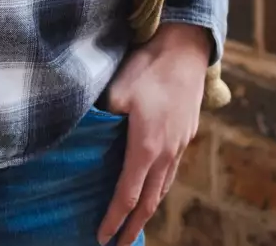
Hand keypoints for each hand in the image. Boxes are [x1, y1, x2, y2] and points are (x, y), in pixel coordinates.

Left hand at [97, 22, 210, 245]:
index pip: (127, 195)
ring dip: (149, 209)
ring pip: (164, 188)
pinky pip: (172, 171)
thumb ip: (103, 119)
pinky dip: (160, 188)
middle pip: (149, 201)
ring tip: (135, 222)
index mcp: (146, 148)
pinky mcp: (187, 134)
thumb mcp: (117, 92)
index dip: (113, 219)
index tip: (101, 237)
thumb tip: (88, 134)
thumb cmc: (148, 67)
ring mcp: (180, 145)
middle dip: (133, 227)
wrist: (186, 49)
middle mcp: (166, 153)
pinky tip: (155, 186)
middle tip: (119, 245)